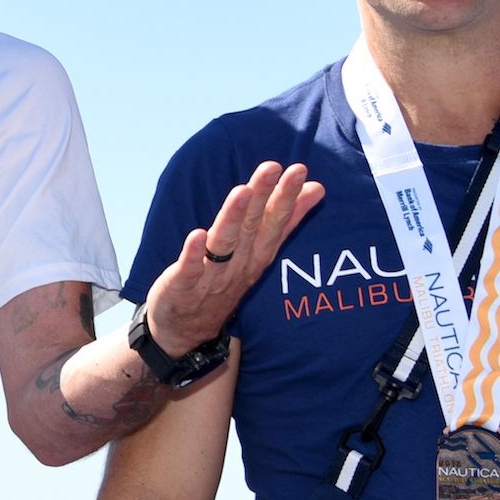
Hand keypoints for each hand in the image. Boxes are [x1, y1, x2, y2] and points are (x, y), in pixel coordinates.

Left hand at [143, 162, 322, 354]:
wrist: (185, 332)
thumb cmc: (223, 283)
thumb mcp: (257, 252)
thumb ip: (285, 221)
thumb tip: (316, 188)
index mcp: (256, 254)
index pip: (276, 223)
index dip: (287, 198)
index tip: (301, 171)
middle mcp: (239, 265)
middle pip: (254, 227)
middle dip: (265, 197)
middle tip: (275, 168)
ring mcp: (212, 277)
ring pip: (225, 243)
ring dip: (234, 217)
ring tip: (242, 191)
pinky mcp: (184, 286)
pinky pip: (190, 269)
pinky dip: (194, 253)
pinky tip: (196, 234)